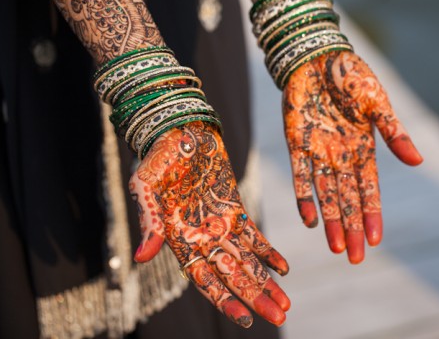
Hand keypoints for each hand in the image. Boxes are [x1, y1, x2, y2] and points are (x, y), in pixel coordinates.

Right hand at [129, 121, 289, 326]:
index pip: (203, 278)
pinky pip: (253, 235)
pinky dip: (268, 252)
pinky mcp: (234, 208)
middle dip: (254, 296)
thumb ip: (149, 222)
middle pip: (231, 275)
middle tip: (279, 316)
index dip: (223, 299)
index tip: (245, 319)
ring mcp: (219, 224)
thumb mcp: (147, 186)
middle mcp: (200, 237)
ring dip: (265, 281)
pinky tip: (284, 268)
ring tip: (286, 304)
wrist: (179, 129)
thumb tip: (142, 258)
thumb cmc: (157, 157)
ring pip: (245, 261)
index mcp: (178, 238)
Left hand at [283, 51, 422, 263]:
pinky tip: (308, 219)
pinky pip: (299, 175)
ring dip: (330, 220)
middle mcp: (342, 156)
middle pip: (348, 199)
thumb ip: (393, 132)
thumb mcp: (378, 102)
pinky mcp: (296, 143)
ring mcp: (319, 152)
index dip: (372, 214)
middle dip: (352, 228)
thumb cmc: (351, 75)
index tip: (376, 240)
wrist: (317, 55)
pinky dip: (304, 196)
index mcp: (364, 147)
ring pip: (325, 194)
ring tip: (335, 247)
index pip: (370, 188)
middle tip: (356, 259)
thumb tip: (418, 162)